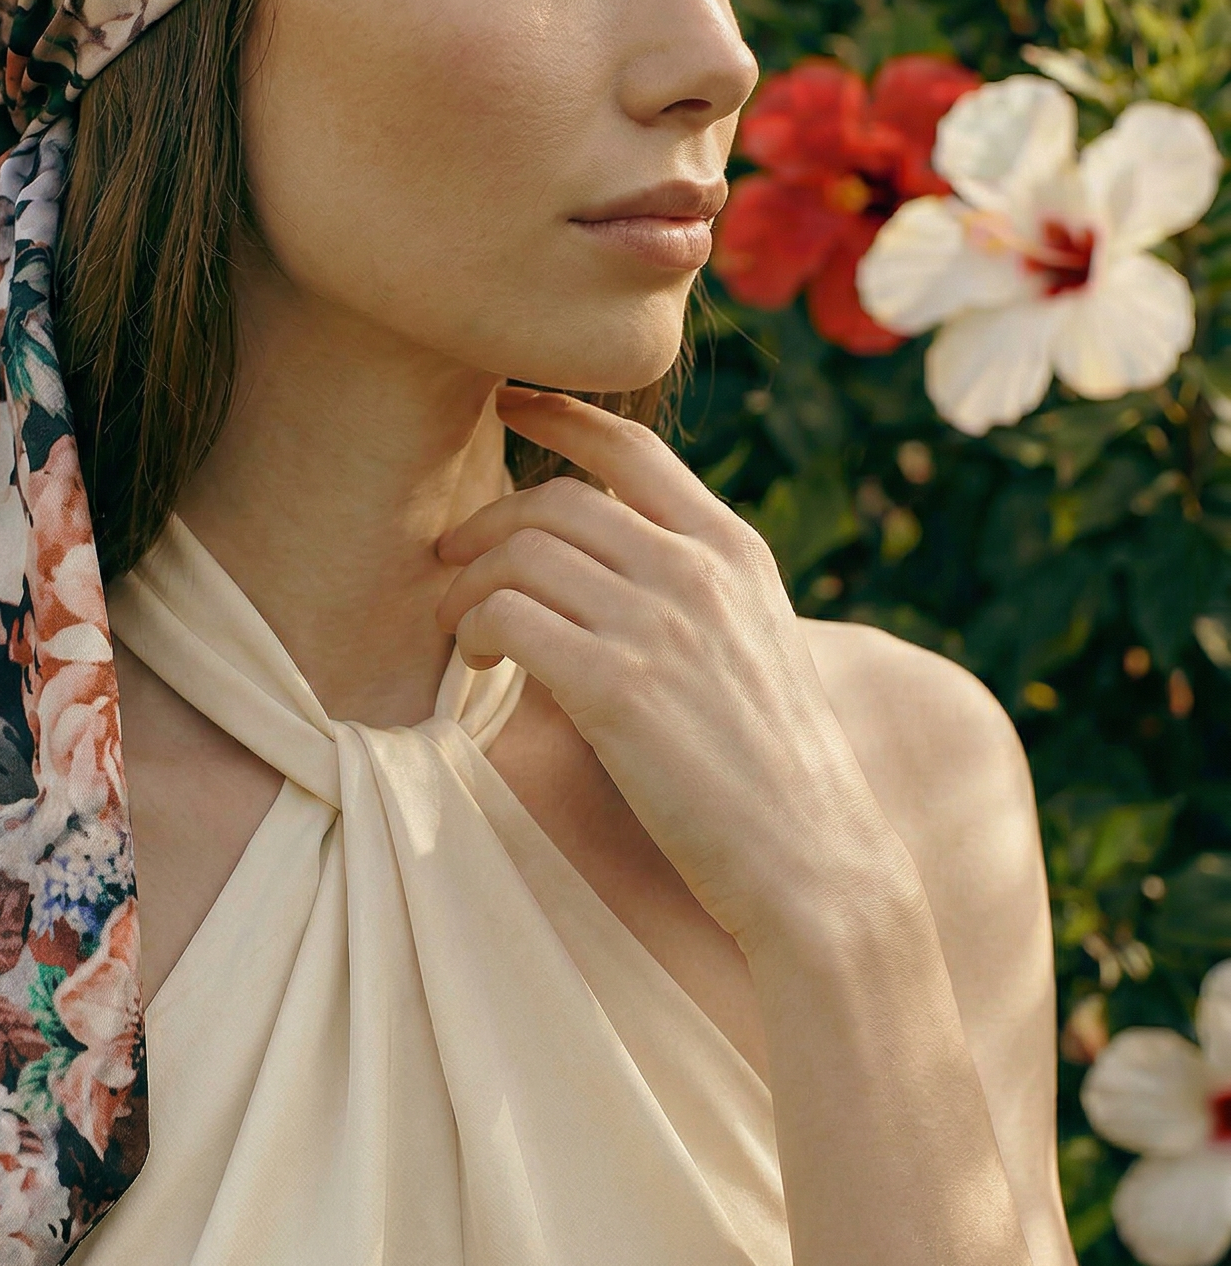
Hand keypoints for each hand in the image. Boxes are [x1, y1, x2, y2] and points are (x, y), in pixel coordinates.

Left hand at [434, 387, 915, 956]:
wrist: (816, 864)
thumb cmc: (770, 773)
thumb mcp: (748, 648)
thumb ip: (685, 595)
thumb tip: (593, 575)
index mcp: (734, 551)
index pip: (632, 447)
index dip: (559, 413)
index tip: (509, 401)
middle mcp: (697, 571)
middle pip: (557, 498)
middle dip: (488, 521)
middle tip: (449, 559)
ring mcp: (660, 625)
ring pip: (523, 551)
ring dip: (469, 583)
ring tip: (461, 627)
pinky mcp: (618, 687)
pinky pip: (509, 616)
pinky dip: (476, 628)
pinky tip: (479, 661)